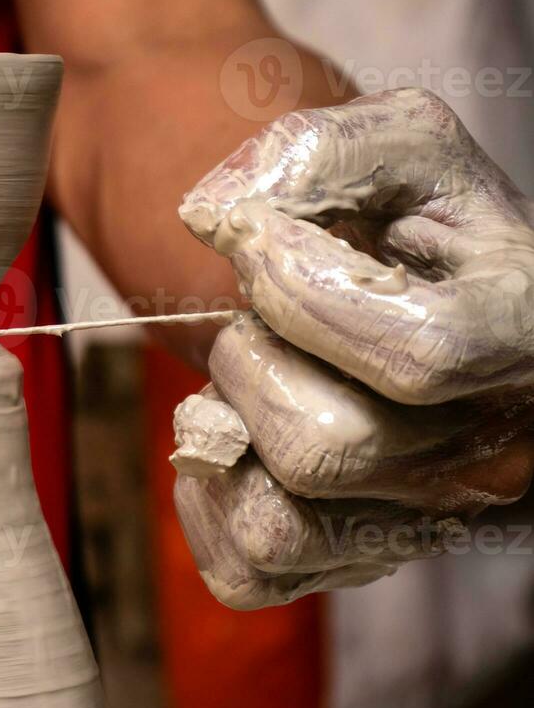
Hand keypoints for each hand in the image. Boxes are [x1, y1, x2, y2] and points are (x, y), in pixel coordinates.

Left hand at [171, 89, 533, 609]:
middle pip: (330, 449)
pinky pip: (247, 567)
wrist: (382, 280)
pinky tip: (230, 431)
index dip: (299, 291)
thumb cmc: (391, 212)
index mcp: (529, 336)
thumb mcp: (388, 141)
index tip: (259, 243)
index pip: (417, 358)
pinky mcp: (357, 561)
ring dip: (227, 424)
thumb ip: (313, 149)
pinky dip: (205, 495)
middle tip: (260, 316)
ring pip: (281, 523)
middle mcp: (506, 455)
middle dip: (252, 358)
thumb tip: (218, 221)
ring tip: (255, 370)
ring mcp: (431, 521)